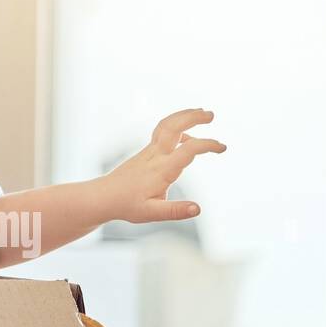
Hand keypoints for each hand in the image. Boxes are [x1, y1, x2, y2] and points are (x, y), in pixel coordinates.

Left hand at [102, 108, 226, 223]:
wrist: (103, 197)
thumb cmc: (126, 205)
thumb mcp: (151, 213)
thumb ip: (175, 211)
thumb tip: (198, 208)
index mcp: (161, 169)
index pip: (187, 149)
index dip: (206, 144)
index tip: (222, 147)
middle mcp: (155, 156)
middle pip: (173, 127)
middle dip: (192, 117)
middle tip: (211, 114)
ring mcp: (149, 152)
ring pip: (166, 126)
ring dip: (184, 116)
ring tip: (202, 113)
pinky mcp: (146, 152)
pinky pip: (163, 133)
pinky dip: (178, 128)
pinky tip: (189, 138)